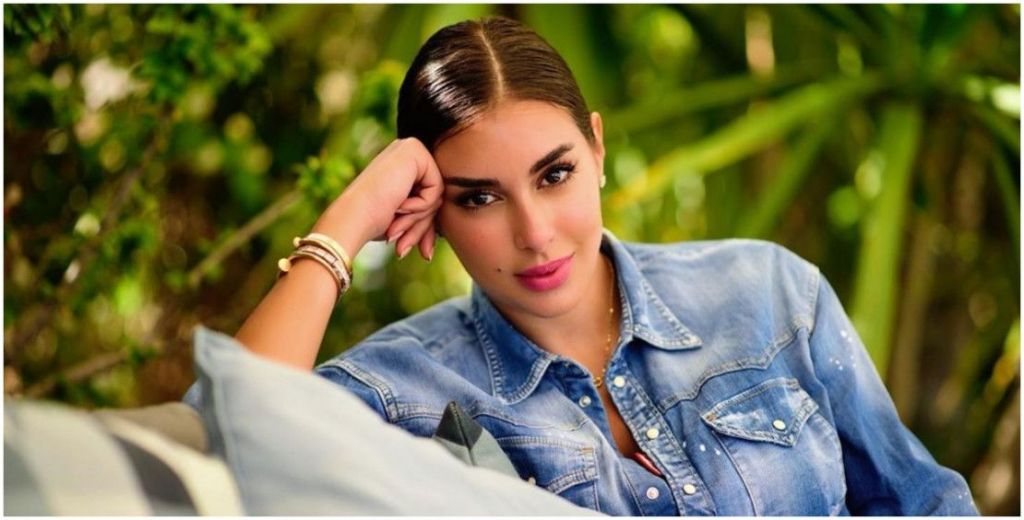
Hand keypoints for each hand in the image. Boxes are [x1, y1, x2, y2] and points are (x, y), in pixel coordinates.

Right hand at [313, 138, 443, 260]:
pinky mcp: (414, 151)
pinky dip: (421, 205)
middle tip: (403, 245)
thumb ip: (424, 215)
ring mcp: (410, 148)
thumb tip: (433, 243)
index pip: (431, 197)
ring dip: (419, 219)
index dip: (425, 225)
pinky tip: (399, 204)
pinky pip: (437, 188)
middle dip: (423, 226)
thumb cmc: (373, 222)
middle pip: (436, 195)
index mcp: (403, 164)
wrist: (354, 219)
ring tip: (396, 227)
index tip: (421, 250)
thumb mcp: (406, 219)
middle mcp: (406, 151)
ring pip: (438, 194)